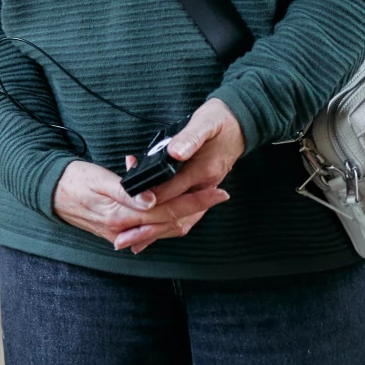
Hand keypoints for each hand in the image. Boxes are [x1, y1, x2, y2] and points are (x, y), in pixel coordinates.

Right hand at [53, 159, 229, 254]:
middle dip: (197, 208)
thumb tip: (152, 200)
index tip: (217, 191)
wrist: (46, 192)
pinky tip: (172, 208)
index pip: (168, 210)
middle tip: (219, 193)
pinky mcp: (118, 229)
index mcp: (122, 215)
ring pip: (162, 227)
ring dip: (184, 213)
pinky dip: (164, 217)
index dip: (195, 201)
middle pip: (170, 222)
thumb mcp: (98, 180)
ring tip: (202, 198)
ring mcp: (121, 232)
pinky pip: (149, 227)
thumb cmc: (71, 181)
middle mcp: (124, 229)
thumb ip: (126, 191)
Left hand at [109, 98, 245, 252]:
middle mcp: (205, 186)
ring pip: (182, 220)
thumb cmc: (219, 121)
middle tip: (123, 241)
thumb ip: (190, 138)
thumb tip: (176, 152)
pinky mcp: (202, 191)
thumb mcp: (204, 123)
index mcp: (203, 171)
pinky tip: (154, 231)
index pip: (171, 192)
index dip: (149, 202)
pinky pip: (187, 214)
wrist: (241, 123)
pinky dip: (170, 225)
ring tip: (134, 244)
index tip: (127, 212)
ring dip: (158, 233)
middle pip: (175, 214)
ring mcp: (205, 191)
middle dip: (149, 228)